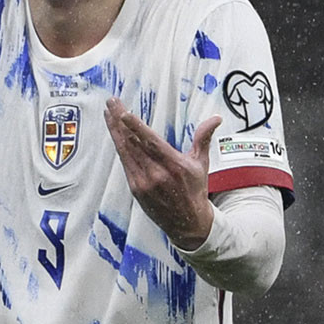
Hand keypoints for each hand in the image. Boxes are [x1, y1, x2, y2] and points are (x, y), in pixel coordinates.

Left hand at [104, 97, 219, 249]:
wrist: (188, 223)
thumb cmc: (195, 190)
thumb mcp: (201, 164)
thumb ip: (203, 138)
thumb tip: (216, 118)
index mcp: (175, 165)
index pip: (151, 142)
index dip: (135, 127)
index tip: (123, 113)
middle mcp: (157, 173)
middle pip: (134, 142)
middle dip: (119, 121)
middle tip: (111, 101)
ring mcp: (144, 182)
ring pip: (125, 151)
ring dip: (115, 130)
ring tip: (108, 112)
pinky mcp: (135, 188)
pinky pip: (125, 162)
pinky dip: (119, 146)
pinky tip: (114, 132)